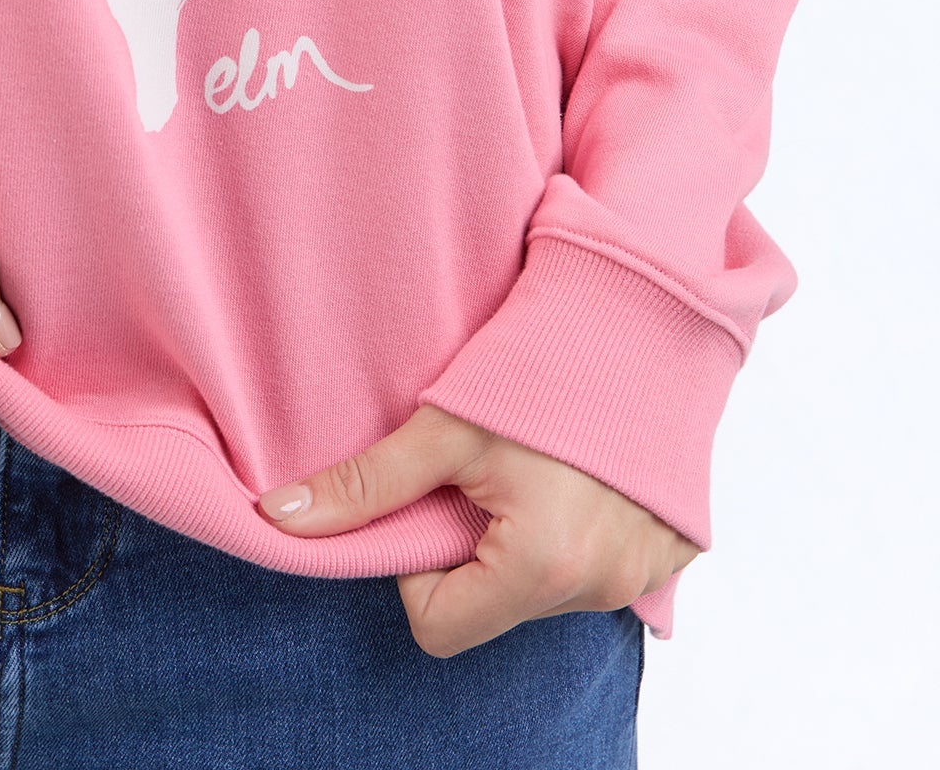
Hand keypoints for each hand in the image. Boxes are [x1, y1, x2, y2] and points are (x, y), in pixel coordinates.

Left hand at [258, 403, 697, 656]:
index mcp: (541, 567)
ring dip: (523, 541)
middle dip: (473, 549)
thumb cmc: (541, 364)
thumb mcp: (445, 425)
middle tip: (483, 473)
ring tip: (533, 465)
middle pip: (493, 607)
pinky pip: (597, 572)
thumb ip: (364, 485)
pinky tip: (575, 475)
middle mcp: (599, 589)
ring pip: (541, 590)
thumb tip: (275, 520)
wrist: (643, 317)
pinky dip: (575, 535)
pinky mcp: (668, 558)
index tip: (435, 499)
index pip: (439, 626)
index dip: (418, 567)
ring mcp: (641, 578)